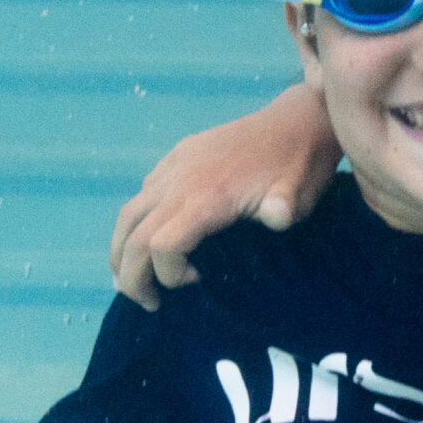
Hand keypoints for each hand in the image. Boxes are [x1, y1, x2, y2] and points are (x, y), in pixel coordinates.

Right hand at [110, 85, 341, 309]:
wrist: (301, 119)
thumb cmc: (301, 165)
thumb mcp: (300, 193)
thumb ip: (284, 210)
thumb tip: (277, 217)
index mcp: (207, 196)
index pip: (161, 245)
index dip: (168, 274)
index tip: (196, 283)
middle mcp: (180, 181)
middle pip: (133, 234)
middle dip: (131, 275)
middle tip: (148, 303)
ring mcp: (175, 166)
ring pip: (128, 213)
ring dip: (121, 250)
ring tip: (130, 279)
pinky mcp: (178, 155)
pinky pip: (143, 193)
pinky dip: (136, 223)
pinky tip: (149, 238)